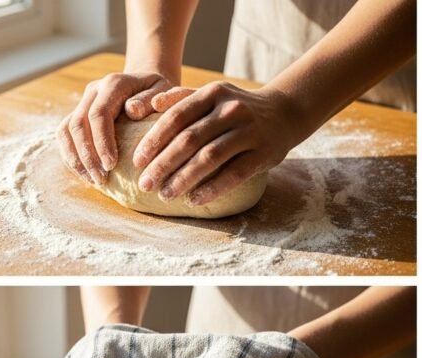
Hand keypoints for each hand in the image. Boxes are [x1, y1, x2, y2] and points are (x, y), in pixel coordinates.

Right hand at [56, 72, 176, 184]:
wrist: (148, 85)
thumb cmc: (160, 94)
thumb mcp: (165, 91)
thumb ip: (153, 99)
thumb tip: (132, 111)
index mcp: (113, 83)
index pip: (98, 114)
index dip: (101, 141)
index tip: (111, 165)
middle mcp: (93, 91)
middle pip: (77, 124)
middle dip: (87, 155)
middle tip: (101, 178)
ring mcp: (83, 103)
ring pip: (66, 131)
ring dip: (76, 158)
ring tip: (93, 180)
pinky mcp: (78, 115)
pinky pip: (65, 136)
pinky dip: (72, 157)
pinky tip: (86, 174)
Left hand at [132, 82, 300, 205]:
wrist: (285, 112)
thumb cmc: (234, 108)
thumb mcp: (210, 95)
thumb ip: (180, 98)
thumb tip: (150, 104)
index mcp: (212, 94)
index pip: (176, 117)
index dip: (154, 140)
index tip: (136, 161)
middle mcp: (230, 110)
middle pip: (189, 139)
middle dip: (163, 164)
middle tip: (143, 184)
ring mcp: (249, 131)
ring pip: (210, 157)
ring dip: (183, 178)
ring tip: (164, 195)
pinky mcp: (264, 152)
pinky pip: (235, 173)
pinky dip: (213, 188)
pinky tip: (194, 200)